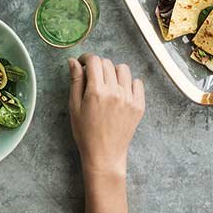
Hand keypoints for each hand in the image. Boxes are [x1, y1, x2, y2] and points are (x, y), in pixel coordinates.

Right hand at [68, 54, 144, 177]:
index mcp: (96, 91)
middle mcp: (114, 92)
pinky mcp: (139, 105)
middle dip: (98, 66)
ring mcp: (129, 98)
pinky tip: (120, 92)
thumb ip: (75, 82)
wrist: (104, 154)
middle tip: (93, 77)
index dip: (87, 58)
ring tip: (108, 84)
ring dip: (114, 72)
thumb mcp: (75, 107)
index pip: (94, 60)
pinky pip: (137, 82)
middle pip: (107, 63)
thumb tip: (73, 61)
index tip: (84, 63)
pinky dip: (128, 83)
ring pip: (123, 69)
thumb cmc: (86, 133)